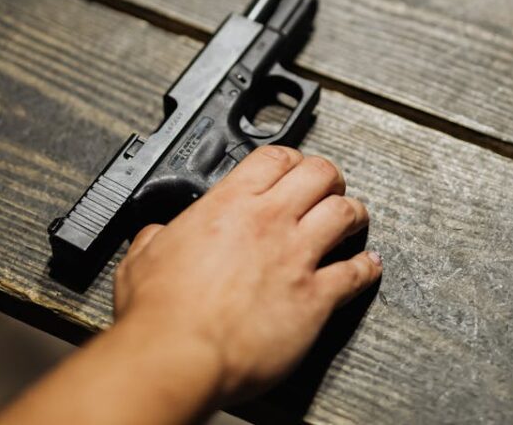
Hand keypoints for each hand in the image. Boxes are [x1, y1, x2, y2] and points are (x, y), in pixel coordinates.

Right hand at [113, 145, 381, 404]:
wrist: (179, 355)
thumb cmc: (160, 312)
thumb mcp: (143, 255)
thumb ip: (158, 236)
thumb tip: (155, 235)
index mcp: (229, 204)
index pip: (276, 157)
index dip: (290, 158)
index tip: (293, 167)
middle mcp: (269, 222)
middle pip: (321, 174)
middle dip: (329, 178)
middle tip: (328, 187)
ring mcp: (296, 257)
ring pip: (345, 213)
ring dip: (353, 213)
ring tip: (354, 218)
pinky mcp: (315, 298)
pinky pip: (355, 273)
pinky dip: (367, 267)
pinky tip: (369, 265)